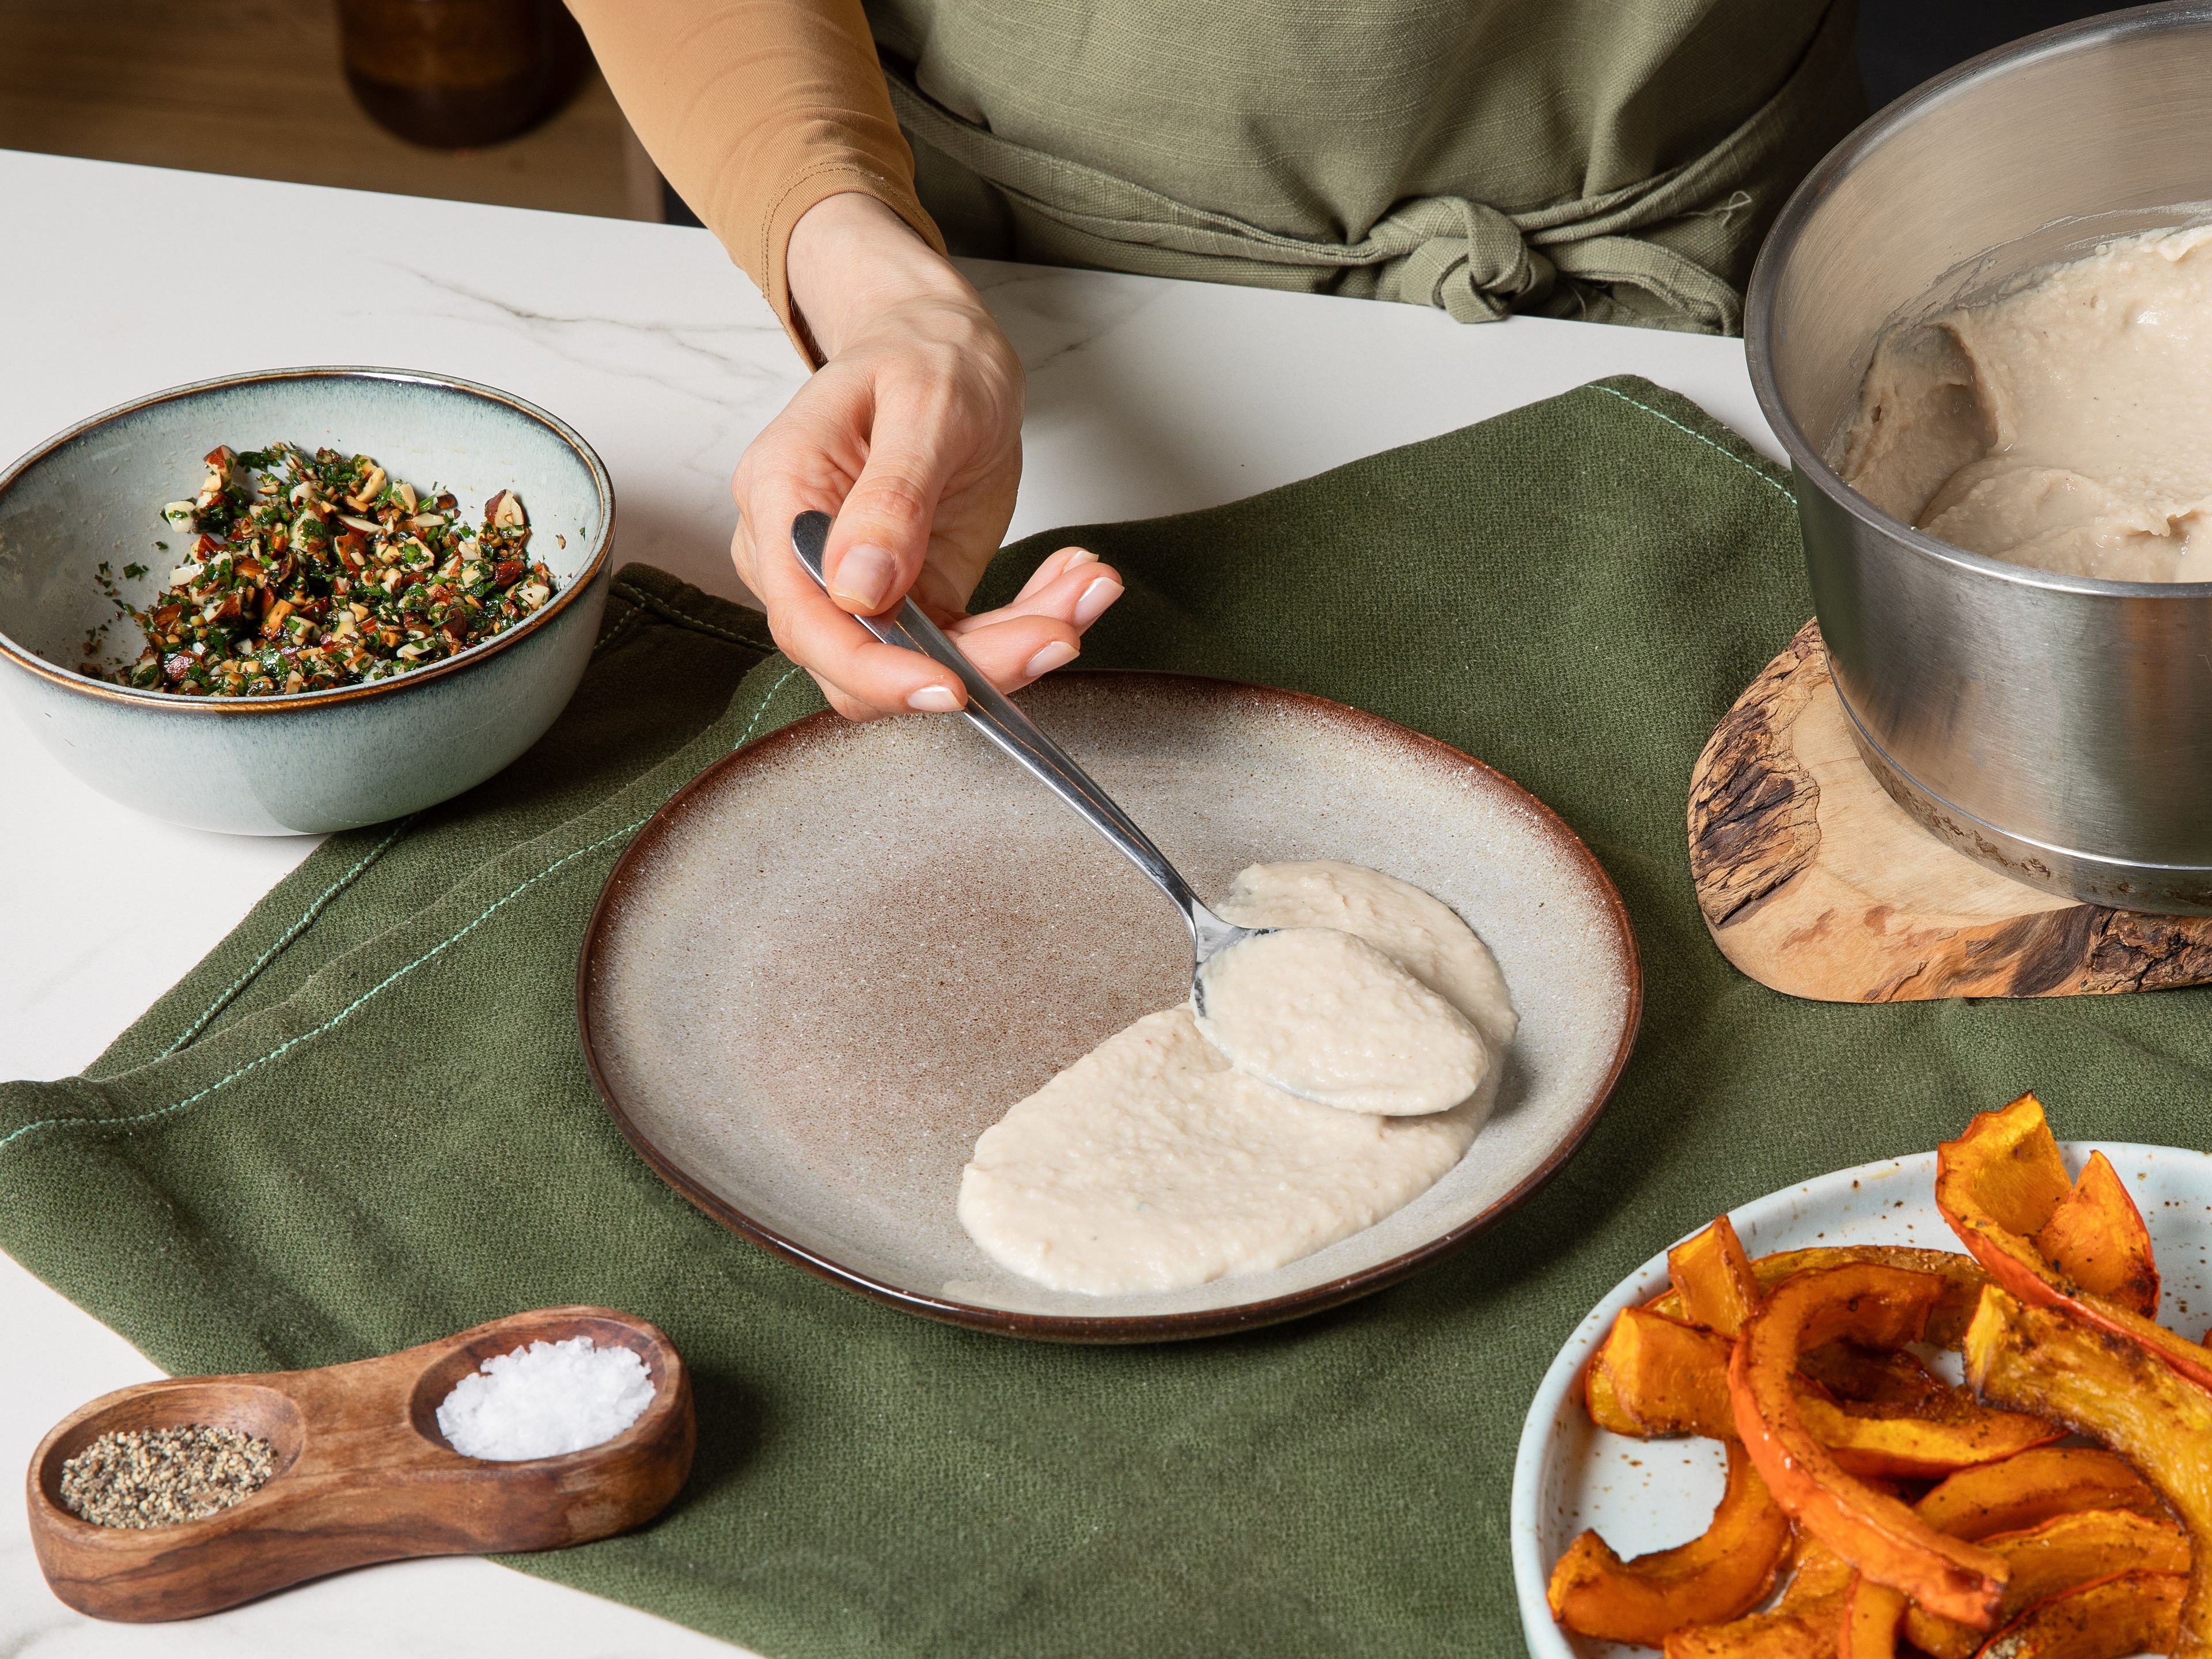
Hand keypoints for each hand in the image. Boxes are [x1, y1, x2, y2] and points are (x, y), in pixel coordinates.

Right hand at [730, 193, 1122, 719]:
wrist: (945, 347)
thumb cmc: (922, 354)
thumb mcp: (924, 403)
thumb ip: (892, 495)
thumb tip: (857, 586)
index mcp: (783, 498)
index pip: (807, 622)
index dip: (875, 670)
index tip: (951, 684)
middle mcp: (807, 558)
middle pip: (866, 663)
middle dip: (973, 661)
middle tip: (1061, 627)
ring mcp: (860, 586)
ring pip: (926, 665)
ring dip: (1017, 643)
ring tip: (1087, 586)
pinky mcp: (915, 598)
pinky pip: (965, 645)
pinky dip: (1028, 624)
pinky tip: (1071, 582)